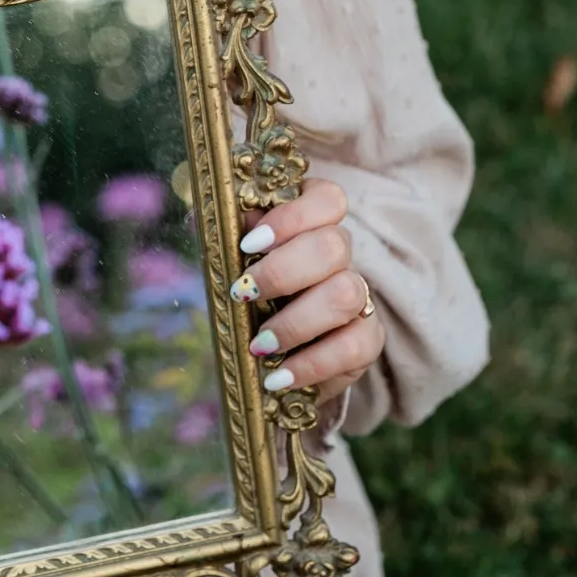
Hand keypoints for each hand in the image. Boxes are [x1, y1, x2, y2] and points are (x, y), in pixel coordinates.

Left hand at [233, 178, 384, 403]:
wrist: (278, 350)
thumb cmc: (255, 291)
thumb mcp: (238, 260)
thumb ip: (228, 237)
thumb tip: (208, 224)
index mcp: (313, 221)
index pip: (326, 199)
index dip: (292, 216)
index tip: (248, 244)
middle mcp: (341, 253)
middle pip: (334, 245)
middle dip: (283, 271)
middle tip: (243, 294)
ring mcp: (359, 294)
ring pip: (346, 294)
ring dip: (296, 322)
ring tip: (259, 345)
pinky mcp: (368, 338)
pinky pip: (354, 346)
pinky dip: (312, 364)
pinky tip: (277, 377)